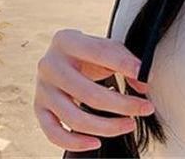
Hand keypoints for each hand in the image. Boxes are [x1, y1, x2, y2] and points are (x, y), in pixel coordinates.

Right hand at [34, 28, 154, 152]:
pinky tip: (96, 142)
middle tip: (146, 108)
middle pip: (88, 93)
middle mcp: (49, 64)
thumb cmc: (88, 53)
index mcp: (66, 40)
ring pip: (73, 118)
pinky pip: (54, 133)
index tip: (143, 74)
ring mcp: (42, 88)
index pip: (98, 52)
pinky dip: (75, 142)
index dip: (123, 64)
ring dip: (106, 126)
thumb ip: (126, 61)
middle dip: (122, 104)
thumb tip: (143, 84)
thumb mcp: (107, 48)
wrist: (62, 58)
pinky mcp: (38, 108)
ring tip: (129, 124)